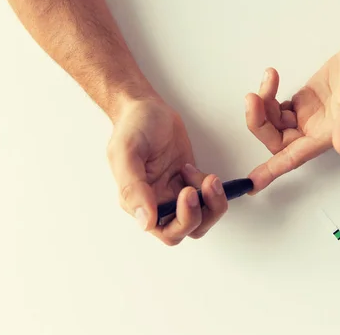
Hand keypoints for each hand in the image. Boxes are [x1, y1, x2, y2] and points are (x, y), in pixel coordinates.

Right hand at [107, 97, 227, 244]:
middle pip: (186, 229)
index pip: (164, 230)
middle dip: (201, 213)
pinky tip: (202, 172)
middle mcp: (156, 202)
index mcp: (138, 201)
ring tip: (210, 179)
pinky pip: (207, 199)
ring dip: (212, 204)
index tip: (187, 192)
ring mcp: (174, 193)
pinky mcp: (189, 182)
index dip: (182, 219)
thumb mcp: (127, 152)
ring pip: (200, 218)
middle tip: (205, 185)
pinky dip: (212, 190)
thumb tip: (146, 222)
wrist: (146, 108)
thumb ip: (133, 188)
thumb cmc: (132, 127)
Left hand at [245, 35, 339, 191]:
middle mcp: (316, 129)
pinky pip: (276, 109)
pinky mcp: (304, 102)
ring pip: (273, 124)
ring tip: (268, 79)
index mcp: (329, 133)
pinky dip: (268, 96)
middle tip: (254, 98)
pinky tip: (272, 80)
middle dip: (259, 123)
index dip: (272, 171)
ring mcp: (308, 116)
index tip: (252, 183)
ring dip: (262, 106)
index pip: (295, 158)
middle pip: (276, 140)